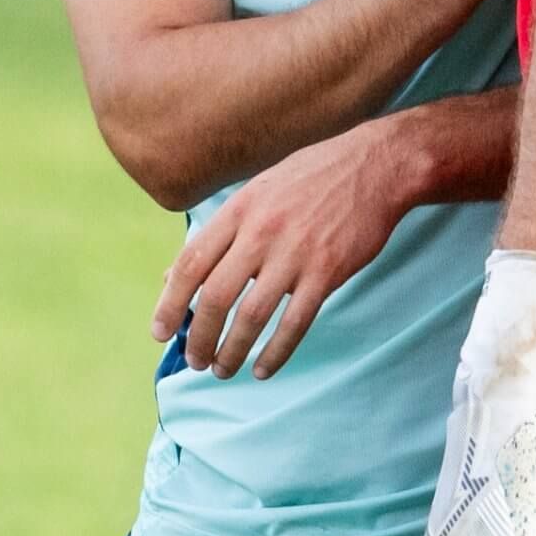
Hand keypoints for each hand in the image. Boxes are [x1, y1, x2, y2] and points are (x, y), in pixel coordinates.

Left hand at [150, 117, 420, 378]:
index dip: (170, 302)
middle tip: (196, 360)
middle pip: (216, 296)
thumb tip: (171, 274)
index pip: (190, 263)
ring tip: (223, 370)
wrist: (375, 165)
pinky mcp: (327, 271)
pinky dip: (276, 352)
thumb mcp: (257, 190)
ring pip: (251, 316)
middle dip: (200, 337)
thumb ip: (218, 232)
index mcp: (239, 210)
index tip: (160, 332)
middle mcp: (260, 232)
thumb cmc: (313, 177)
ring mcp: (294, 253)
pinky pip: (295, 322)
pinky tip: (263, 369)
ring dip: (232, 350)